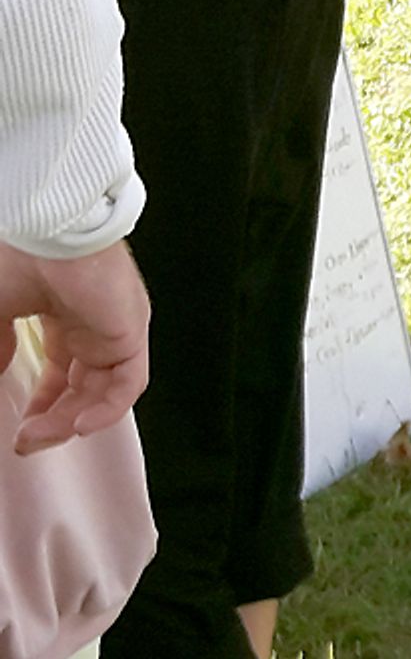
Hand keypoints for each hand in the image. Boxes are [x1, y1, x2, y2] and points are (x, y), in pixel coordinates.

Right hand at [0, 241, 149, 453]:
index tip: (21, 429)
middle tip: (27, 442)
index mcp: (67, 315)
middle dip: (55, 420)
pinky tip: (76, 426)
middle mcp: (96, 324)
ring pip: (106, 391)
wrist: (44, 229)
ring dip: (73, 421)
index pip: (64, 372)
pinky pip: (129, 384)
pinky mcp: (131, 331)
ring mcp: (117, 328)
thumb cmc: (17, 256)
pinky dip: (106, 410)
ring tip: (40, 437)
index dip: (43, 404)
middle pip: (85, 387)